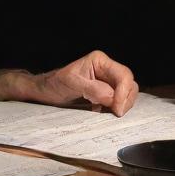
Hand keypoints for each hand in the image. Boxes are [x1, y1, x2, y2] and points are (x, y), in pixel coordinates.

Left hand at [0, 50, 138, 116]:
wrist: (45, 92)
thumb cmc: (55, 84)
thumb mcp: (72, 84)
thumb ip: (94, 89)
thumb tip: (113, 98)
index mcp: (100, 61)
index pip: (123, 75)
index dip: (124, 93)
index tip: (117, 109)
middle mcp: (106, 69)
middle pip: (129, 84)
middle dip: (126, 99)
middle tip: (116, 114)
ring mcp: (107, 81)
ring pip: (127, 93)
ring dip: (122, 105)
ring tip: (109, 113)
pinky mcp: (105, 92)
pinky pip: (119, 101)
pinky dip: (117, 108)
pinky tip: (105, 112)